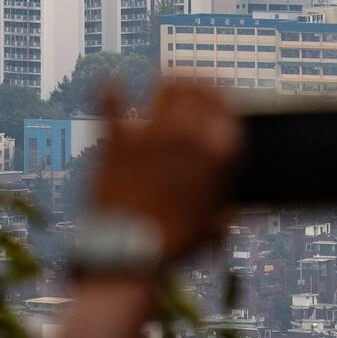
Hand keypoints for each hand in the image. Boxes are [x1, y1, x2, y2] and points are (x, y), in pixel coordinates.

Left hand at [91, 81, 241, 261]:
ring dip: (169, 80)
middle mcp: (188, 138)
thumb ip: (221, 213)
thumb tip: (226, 217)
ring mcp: (152, 135)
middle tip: (194, 83)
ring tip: (165, 79)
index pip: (228, 110)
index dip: (224, 102)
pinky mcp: (117, 139)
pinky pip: (111, 102)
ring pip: (166, 87)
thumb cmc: (171, 248)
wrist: (126, 259)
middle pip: (200, 90)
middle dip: (199, 83)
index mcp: (217, 157)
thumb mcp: (210, 230)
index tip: (220, 100)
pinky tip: (109, 82)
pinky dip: (109, 91)